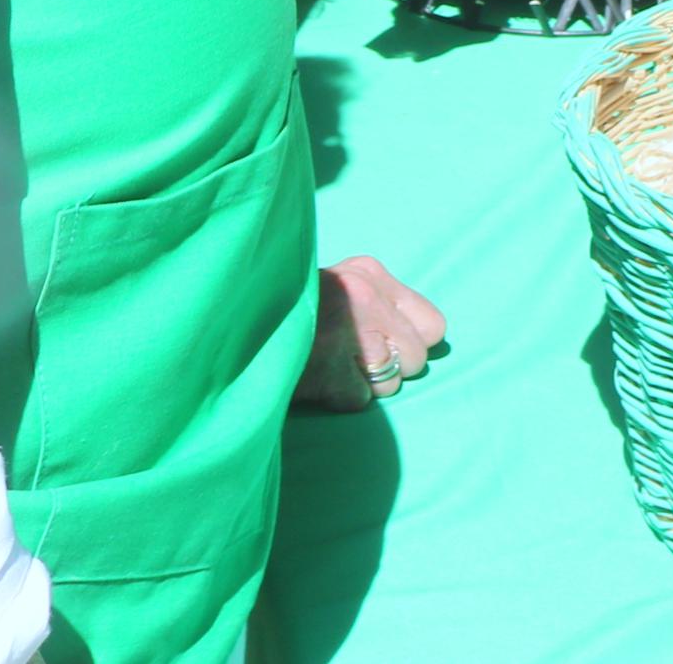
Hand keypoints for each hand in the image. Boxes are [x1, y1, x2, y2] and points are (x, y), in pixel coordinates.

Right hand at [298, 255, 446, 411]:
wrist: (238, 323)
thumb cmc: (296, 310)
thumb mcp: (341, 286)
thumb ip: (380, 302)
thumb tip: (428, 337)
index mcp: (370, 272)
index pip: (434, 324)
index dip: (413, 343)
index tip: (389, 346)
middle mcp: (364, 296)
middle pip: (417, 357)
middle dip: (392, 368)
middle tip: (355, 361)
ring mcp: (347, 332)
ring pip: (392, 383)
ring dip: (366, 384)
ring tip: (333, 367)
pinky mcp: (329, 369)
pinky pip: (360, 400)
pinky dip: (340, 397)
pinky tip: (318, 380)